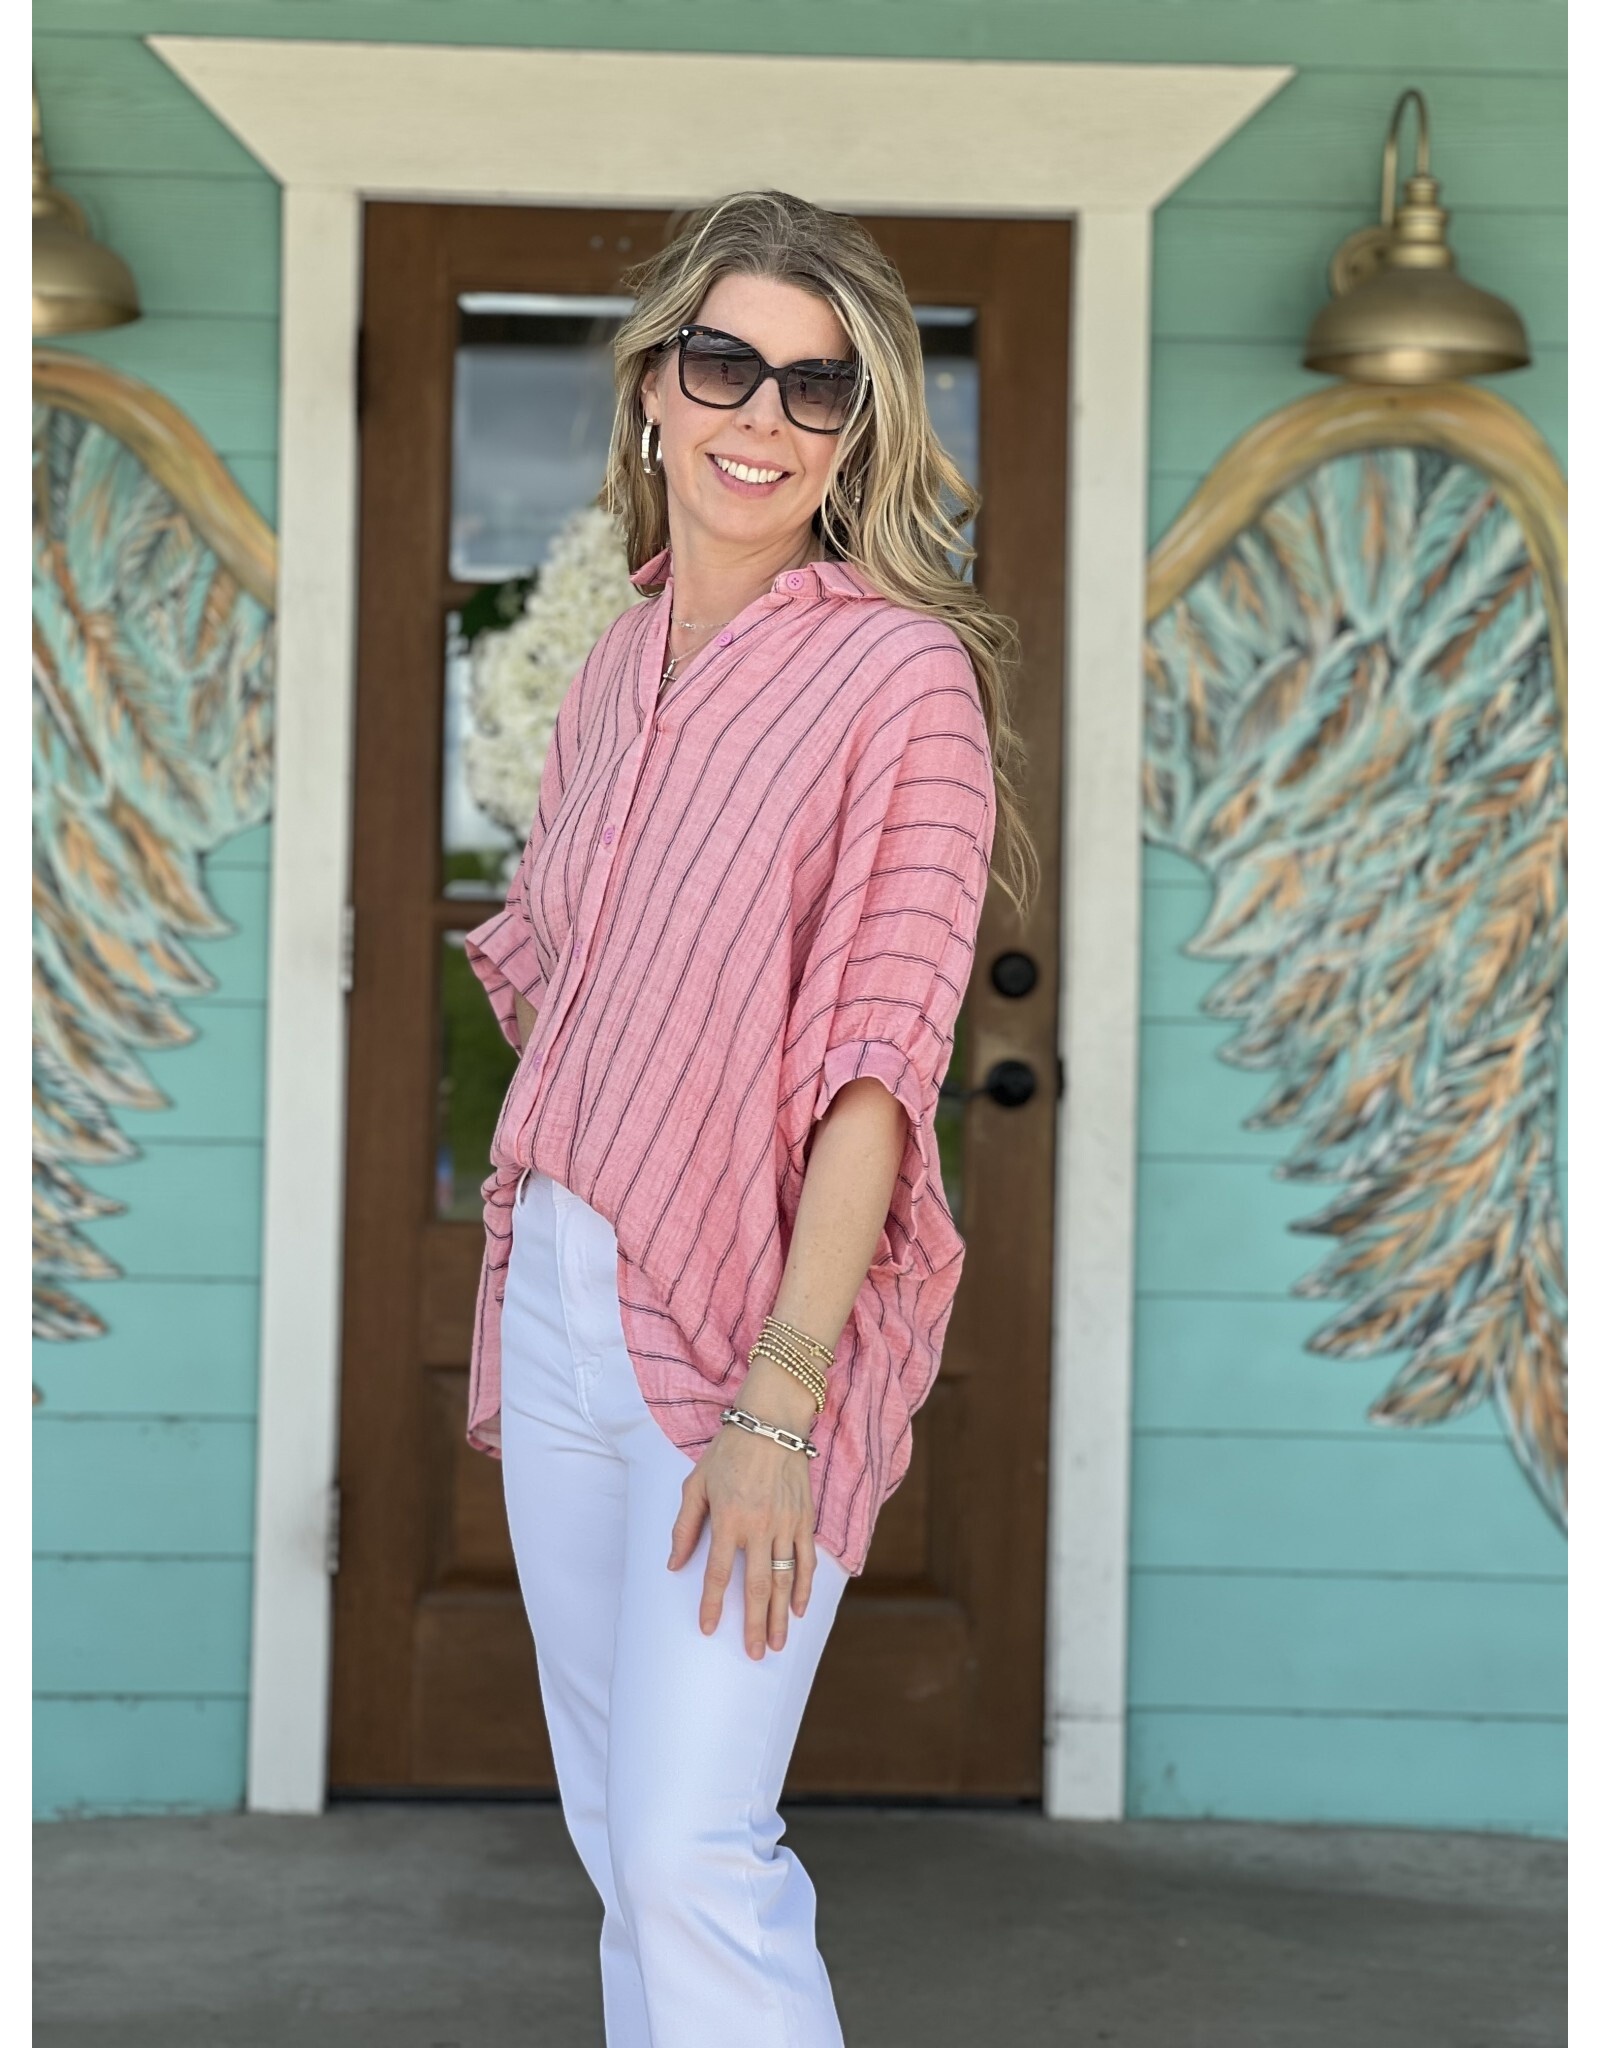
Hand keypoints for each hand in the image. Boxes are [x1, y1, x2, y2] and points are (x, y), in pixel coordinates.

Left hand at [666, 1363, 819, 1657]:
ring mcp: (785, 1524)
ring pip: (783, 1581)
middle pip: (755, 1588)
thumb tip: (674, 1564)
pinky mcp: (804, 1519)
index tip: (707, 1629)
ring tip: (776, 1644)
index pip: (716, 1573)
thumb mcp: (696, 1484)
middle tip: (753, 1654)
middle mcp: (758, 1527)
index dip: (711, 1604)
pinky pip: (806, 1561)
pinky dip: (804, 1587)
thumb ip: (685, 1526)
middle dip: (753, 1625)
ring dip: (779, 1616)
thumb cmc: (728, 1451)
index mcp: (727, 1519)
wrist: (772, 1422)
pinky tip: (797, 1610)